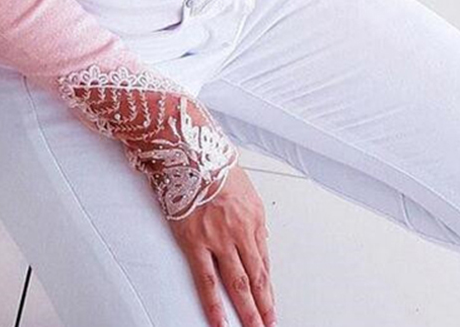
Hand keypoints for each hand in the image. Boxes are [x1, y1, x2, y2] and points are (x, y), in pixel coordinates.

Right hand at [168, 165, 275, 326]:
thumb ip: (247, 214)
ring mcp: (219, 238)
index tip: (270, 300)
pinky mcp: (195, 242)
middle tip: (269, 323)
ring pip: (238, 283)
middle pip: (257, 276)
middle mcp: (240, 230)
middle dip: (264, 304)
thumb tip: (253, 234)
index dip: (267, 284)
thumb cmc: (211, 161)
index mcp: (253, 215)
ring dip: (249, 310)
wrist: (190, 149)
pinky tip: (222, 321)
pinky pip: (207, 281)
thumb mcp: (242, 186)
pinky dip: (215, 305)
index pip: (264, 259)